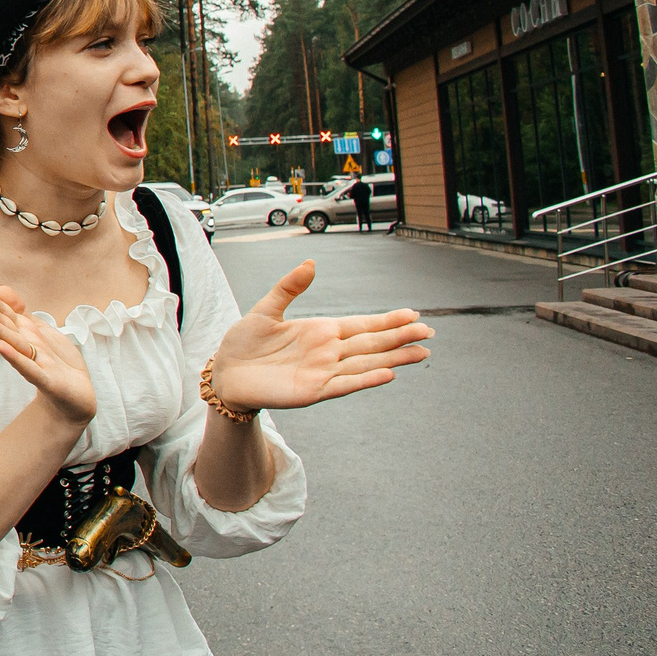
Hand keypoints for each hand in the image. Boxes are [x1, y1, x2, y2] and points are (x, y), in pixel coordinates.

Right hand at [0, 282, 95, 423]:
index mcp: (26, 335)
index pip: (6, 315)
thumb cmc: (59, 364)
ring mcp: (35, 364)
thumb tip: (2, 289)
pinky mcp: (46, 381)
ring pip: (13, 344)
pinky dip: (14, 357)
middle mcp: (26, 348)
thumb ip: (22, 313)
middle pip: (5, 326)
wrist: (77, 398)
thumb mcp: (43, 332)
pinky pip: (29, 368)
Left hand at [206, 261, 433, 411]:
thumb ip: (289, 287)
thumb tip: (311, 263)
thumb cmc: (244, 342)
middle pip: (372, 343)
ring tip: (421, 353)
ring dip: (394, 358)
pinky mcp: (312, 391)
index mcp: (320, 331)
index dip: (387, 320)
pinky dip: (366, 379)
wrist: (226, 373)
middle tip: (430, 331)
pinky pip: (344, 385)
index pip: (362, 324)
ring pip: (366, 364)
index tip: (413, 314)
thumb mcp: (266, 309)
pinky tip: (388, 373)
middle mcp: (328, 352)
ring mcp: (323, 372)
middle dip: (401, 337)